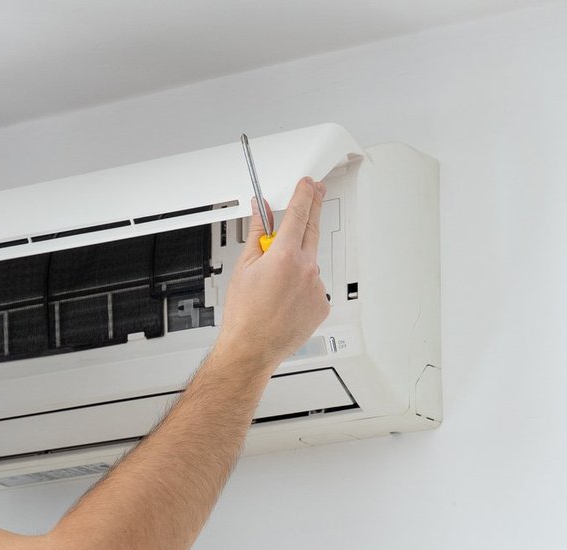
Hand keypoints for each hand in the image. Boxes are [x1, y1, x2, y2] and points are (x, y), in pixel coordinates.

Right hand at [214, 177, 329, 368]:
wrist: (251, 348)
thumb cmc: (244, 315)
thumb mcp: (244, 267)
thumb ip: (258, 234)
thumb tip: (261, 212)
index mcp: (285, 256)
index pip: (299, 214)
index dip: (304, 194)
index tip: (308, 184)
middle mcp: (306, 270)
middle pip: (313, 230)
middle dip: (313, 210)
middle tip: (314, 194)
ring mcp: (317, 288)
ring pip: (310, 263)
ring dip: (298, 263)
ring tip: (275, 285)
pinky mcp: (322, 305)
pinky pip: (314, 287)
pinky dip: (302, 288)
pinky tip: (284, 300)